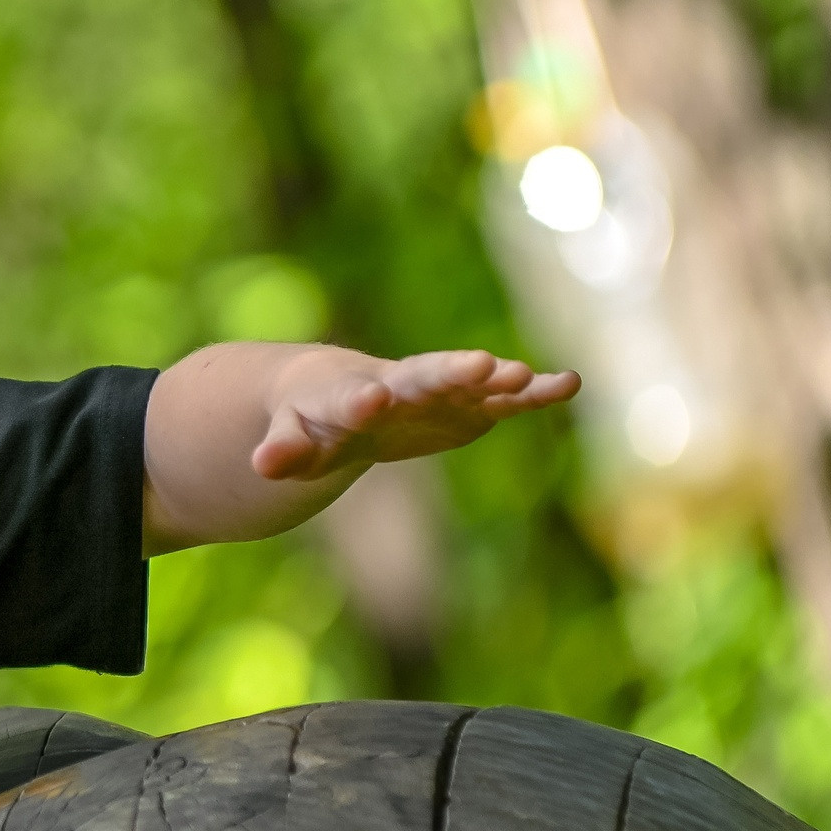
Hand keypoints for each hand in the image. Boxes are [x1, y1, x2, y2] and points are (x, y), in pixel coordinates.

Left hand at [252, 348, 579, 481]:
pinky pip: (504, 399)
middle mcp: (398, 384)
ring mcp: (437, 392)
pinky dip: (532, 393)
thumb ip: (283, 451)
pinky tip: (568, 384)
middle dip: (449, 373)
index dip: (360, 401)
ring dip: (495, 380)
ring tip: (525, 376)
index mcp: (348, 394)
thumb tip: (262, 466)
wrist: (342, 394)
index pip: (351, 397)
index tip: (372, 400)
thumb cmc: (311, 419)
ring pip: (468, 384)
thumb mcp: (293, 440)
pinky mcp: (469, 406)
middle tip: (481, 365)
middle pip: (422, 377)